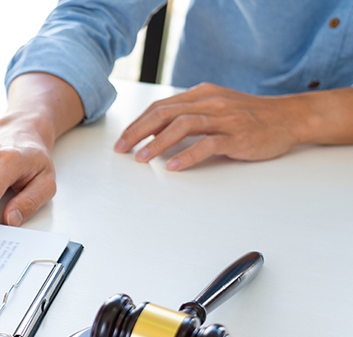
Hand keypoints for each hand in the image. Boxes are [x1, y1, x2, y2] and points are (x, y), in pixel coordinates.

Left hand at [114, 83, 303, 169]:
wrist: (289, 117)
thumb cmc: (248, 116)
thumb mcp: (216, 106)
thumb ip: (189, 113)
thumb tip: (155, 129)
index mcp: (201, 94)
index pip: (161, 107)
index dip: (138, 123)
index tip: (123, 140)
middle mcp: (210, 103)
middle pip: (165, 114)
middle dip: (139, 132)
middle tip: (122, 149)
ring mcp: (224, 119)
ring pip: (183, 126)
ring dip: (158, 143)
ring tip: (142, 158)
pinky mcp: (238, 136)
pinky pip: (208, 144)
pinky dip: (188, 155)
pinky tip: (174, 166)